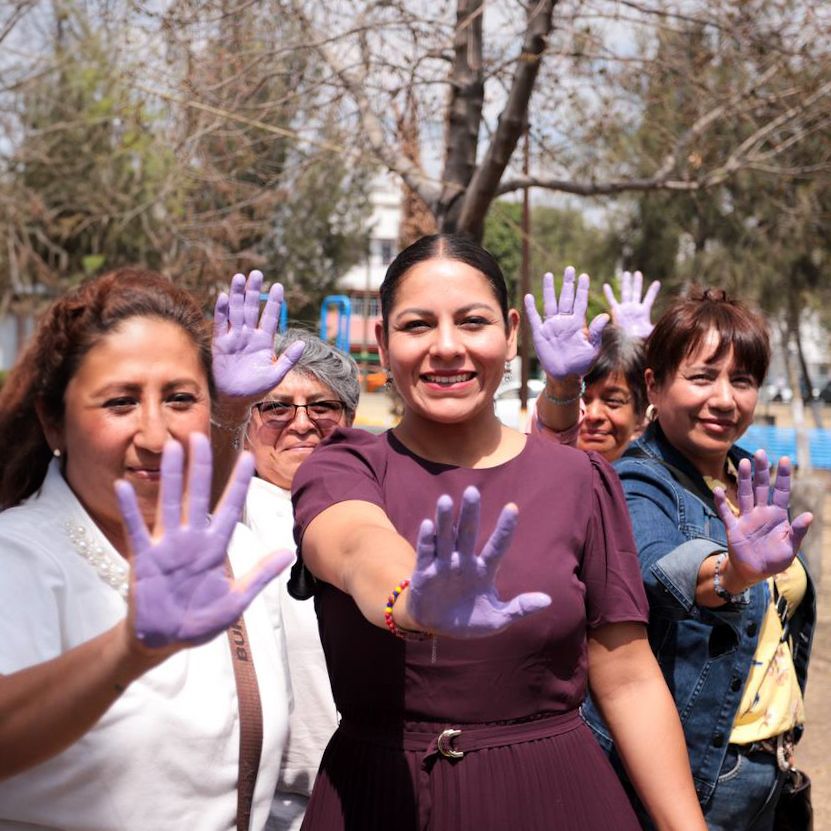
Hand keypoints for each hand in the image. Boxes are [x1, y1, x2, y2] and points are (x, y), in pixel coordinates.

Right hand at [115, 433, 292, 649]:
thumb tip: (288, 554)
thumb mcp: (236, 601)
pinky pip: (137, 531)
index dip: (238, 484)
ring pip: (170, 504)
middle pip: (197, 496)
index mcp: (215, 548)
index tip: (248, 457)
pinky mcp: (144, 560)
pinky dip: (131, 510)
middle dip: (200, 468)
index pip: (230, 509)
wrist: (165, 640)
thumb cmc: (200, 621)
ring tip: (171, 449)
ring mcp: (167, 547)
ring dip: (171, 478)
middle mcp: (191, 541)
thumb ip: (259, 576)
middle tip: (199, 436)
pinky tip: (124, 487)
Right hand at [212, 270, 304, 398]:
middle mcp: (249, 335)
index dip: (273, 302)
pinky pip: (221, 324)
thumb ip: (288, 359)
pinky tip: (223, 297)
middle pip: (251, 309)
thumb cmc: (257, 388)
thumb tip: (303, 343)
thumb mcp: (276, 374)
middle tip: (257, 273)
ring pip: (236, 312)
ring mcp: (234, 338)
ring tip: (239, 278)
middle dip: (254, 291)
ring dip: (237, 295)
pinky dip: (221, 311)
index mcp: (264, 341)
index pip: (270, 317)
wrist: (236, 399)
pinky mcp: (221, 343)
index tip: (278, 286)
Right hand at [406, 486, 550, 636]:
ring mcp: (443, 565)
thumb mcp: (498, 619)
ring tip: (445, 499)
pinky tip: (428, 525)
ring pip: (445, 537)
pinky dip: (427, 540)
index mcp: (484, 571)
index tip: (513, 507)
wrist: (437, 629)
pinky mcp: (424, 572)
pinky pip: (426, 553)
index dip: (504, 528)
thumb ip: (519, 608)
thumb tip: (548, 600)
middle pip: (467, 533)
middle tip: (472, 491)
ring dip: (444, 519)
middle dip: (470, 513)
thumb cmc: (470, 621)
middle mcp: (463, 562)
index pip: (497, 546)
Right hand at [524, 267, 607, 379]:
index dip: (582, 289)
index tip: (584, 276)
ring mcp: (551, 327)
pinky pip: (535, 319)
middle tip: (570, 269)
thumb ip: (597, 332)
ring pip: (550, 304)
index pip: (580, 302)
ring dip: (549, 290)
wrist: (565, 376)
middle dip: (567, 284)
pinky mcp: (540, 334)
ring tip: (549, 275)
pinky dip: (531, 308)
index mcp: (578, 324)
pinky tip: (529, 296)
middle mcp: (564, 322)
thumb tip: (606, 315)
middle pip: (566, 298)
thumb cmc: (581, 365)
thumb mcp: (593, 349)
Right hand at [602, 270, 659, 338]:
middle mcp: (633, 308)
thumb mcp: (651, 332)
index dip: (653, 291)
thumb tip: (668, 326)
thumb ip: (658, 328)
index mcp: (643, 312)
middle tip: (637, 273)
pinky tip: (606, 285)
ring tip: (626, 273)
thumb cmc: (639, 340)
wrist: (627, 344)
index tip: (657, 282)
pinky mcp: (616, 312)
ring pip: (625, 293)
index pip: (649, 299)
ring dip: (626, 283)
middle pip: (636, 292)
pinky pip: (612, 301)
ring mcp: (624, 309)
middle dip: (637, 283)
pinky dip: (609, 294)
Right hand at [714, 450, 811, 587]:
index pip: (780, 491)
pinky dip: (721, 502)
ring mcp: (746, 519)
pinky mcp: (733, 528)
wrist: (755, 573)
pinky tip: (718, 490)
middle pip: (760, 487)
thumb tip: (808, 515)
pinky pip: (725, 513)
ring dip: (744, 480)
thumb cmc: (775, 560)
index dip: (782, 476)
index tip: (784, 459)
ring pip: (744, 495)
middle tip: (760, 453)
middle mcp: (761, 513)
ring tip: (744, 463)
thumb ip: (798, 531)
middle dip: (761, 470)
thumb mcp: (791, 547)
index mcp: (777, 515)